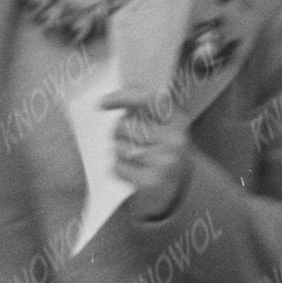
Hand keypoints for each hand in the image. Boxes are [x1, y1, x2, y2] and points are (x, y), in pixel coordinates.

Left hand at [105, 98, 192, 215]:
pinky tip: (133, 171)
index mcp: (178, 119)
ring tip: (134, 157)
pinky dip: (119, 169)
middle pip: (123, 125)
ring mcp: (165, 162)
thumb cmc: (161, 149)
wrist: (179, 185)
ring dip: (118, 152)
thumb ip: (141, 107)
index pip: (148, 99)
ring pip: (118, 148)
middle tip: (129, 139)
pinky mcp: (152, 182)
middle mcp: (175, 139)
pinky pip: (117, 168)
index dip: (123, 97)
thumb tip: (105, 101)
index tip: (102, 103)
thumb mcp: (162, 124)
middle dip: (117, 132)